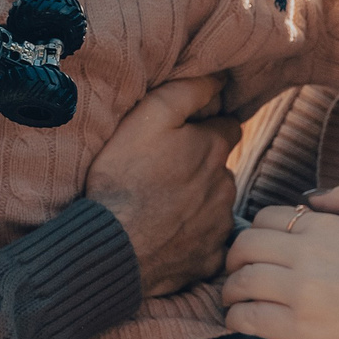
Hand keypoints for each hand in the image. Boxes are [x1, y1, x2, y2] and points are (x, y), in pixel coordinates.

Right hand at [86, 75, 239, 296]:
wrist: (112, 246)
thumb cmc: (124, 178)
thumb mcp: (149, 117)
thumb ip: (188, 91)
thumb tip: (219, 79)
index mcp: (215, 150)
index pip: (227, 127)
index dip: (205, 126)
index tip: (182, 136)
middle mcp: (226, 187)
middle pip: (220, 167)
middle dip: (200, 166)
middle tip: (163, 174)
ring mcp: (219, 226)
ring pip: (215, 204)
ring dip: (197, 201)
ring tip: (160, 206)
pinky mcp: (208, 259)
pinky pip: (206, 242)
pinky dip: (191, 237)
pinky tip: (165, 236)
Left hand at [221, 179, 338, 338]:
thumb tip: (312, 197)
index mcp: (328, 228)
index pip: (266, 218)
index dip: (259, 229)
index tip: (262, 245)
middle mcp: (308, 257)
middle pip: (244, 247)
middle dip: (235, 256)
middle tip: (240, 268)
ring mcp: (302, 296)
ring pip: (240, 282)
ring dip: (231, 288)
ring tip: (237, 295)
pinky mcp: (301, 332)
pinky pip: (249, 318)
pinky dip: (236, 316)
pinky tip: (242, 318)